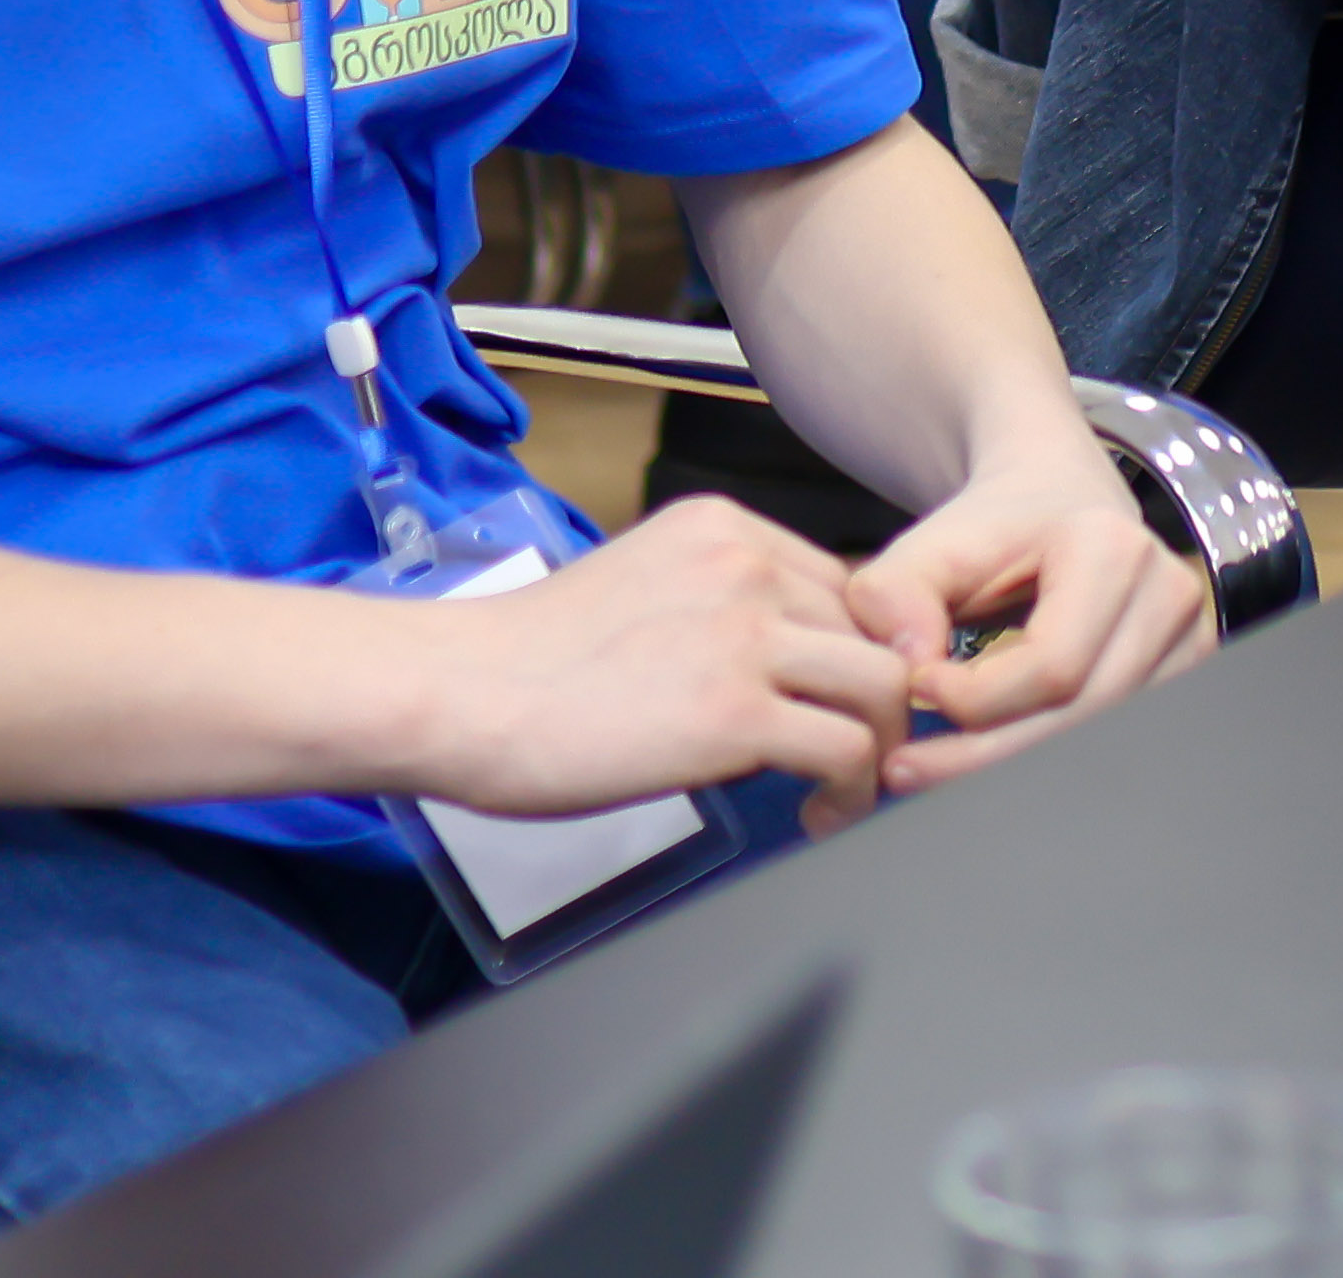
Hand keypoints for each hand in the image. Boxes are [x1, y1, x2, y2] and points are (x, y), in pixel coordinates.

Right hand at [410, 494, 918, 825]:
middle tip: (854, 755)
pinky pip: (847, 748)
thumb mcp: (640, 589)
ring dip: (880, 746)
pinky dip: (852, 791)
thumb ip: (712, 605)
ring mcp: (746, 635)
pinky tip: (819, 814)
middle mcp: (746, 566)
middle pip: (875, 631)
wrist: (458, 692)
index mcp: (722, 529)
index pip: (842, 583)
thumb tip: (771, 666)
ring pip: (884, 685)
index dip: (853, 649)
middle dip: (877, 699)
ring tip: (845, 790)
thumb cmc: (526, 662)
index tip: (840, 700)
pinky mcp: (734, 713)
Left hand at [848, 427, 1209, 793]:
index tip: (915, 689)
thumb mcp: (931, 543)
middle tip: (906, 766)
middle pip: (1078, 715)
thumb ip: (895, 592)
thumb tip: (910, 668)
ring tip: (938, 763)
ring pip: (1098, 738)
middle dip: (983, 754)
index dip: (975, 698)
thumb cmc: (995, 527)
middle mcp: (1169, 594)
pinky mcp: (1185, 672)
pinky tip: (990, 751)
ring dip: (1011, 761)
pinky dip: (1045, 753)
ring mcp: (1188, 638)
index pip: (1052, 665)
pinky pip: (1112, 737)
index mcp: (1114, 549)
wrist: (1056, 500)